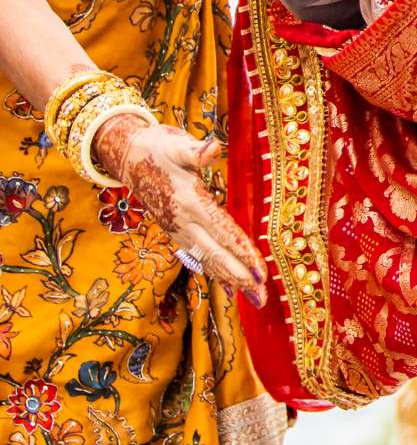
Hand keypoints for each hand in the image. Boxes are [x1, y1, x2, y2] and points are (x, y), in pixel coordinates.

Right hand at [94, 116, 266, 305]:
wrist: (127, 157)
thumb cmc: (157, 148)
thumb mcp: (176, 145)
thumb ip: (195, 151)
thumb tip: (212, 148)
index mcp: (190, 202)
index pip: (223, 232)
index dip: (242, 252)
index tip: (260, 271)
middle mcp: (184, 222)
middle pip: (216, 254)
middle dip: (239, 276)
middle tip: (261, 297)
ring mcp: (178, 230)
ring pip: (208, 260)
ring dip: (230, 280)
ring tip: (252, 298)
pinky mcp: (175, 231)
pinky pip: (199, 256)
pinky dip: (214, 272)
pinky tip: (229, 287)